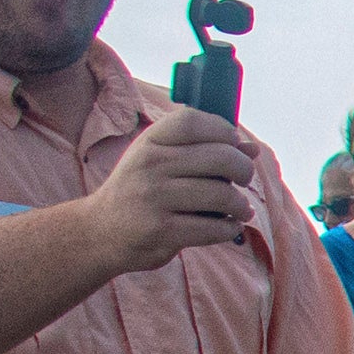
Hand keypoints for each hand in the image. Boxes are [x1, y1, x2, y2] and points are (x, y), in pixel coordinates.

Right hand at [89, 117, 262, 270]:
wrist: (100, 232)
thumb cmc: (140, 190)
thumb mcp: (160, 161)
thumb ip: (203, 152)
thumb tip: (252, 149)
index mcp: (149, 142)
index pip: (193, 121)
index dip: (224, 130)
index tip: (234, 144)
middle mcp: (150, 164)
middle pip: (220, 157)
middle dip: (244, 169)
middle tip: (244, 179)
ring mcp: (154, 197)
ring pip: (222, 194)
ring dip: (240, 205)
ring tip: (240, 209)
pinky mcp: (161, 230)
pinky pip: (214, 228)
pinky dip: (230, 229)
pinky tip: (229, 226)